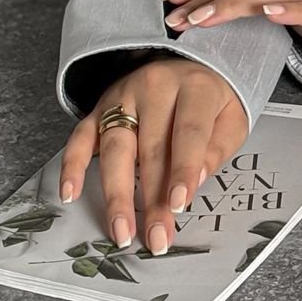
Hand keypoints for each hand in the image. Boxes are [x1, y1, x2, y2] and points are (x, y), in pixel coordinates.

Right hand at [58, 55, 247, 256]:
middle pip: (151, 148)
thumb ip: (218, 147)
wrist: (185, 64)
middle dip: (152, 199)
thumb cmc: (209, 100)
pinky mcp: (99, 108)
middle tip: (156, 236)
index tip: (178, 204)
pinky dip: (72, 165)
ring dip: (117, 194)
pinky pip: (80, 137)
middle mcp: (154, 88)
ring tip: (121, 230)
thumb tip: (196, 178)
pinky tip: (70, 192)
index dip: (183, 169)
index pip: (188, 132)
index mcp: (194, 88)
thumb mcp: (231, 117)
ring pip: (115, 148)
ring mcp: (122, 97)